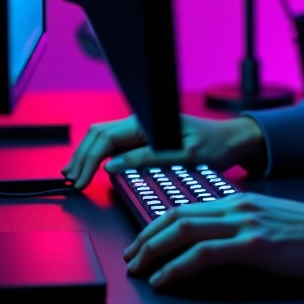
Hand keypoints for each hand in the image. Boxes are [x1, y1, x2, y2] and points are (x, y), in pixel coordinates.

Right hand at [62, 113, 264, 189]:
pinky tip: (90, 167)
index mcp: (148, 122)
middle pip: (99, 135)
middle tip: (71, 181)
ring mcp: (142, 129)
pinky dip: (98, 156)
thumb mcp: (183, 157)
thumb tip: (113, 165)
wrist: (231, 140)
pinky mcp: (146, 137)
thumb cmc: (214, 145)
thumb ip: (147, 159)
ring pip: (103, 138)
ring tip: (73, 175)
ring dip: (86, 155)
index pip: (105, 137)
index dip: (88, 159)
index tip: (80, 180)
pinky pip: (115, 144)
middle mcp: (142, 122)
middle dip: (81, 157)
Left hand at [123, 193, 303, 287]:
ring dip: (154, 250)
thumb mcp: (270, 223)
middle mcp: (238, 206)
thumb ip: (242, 228)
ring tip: (139, 269)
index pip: (187, 206)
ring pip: (185, 230)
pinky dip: (178, 267)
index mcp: (241, 200)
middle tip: (130, 257)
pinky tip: (165, 279)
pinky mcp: (254, 244)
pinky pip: (204, 254)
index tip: (141, 240)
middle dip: (146, 236)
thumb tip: (215, 246)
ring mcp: (245, 223)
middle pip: (178, 214)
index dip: (158, 223)